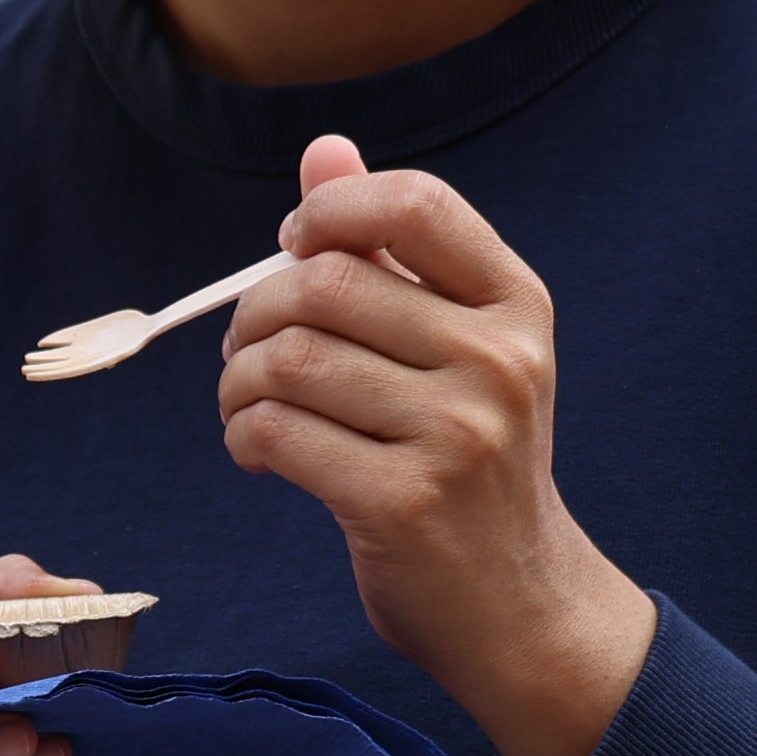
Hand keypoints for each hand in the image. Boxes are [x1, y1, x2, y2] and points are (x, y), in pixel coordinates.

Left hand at [216, 136, 657, 755]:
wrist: (518, 606)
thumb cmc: (468, 463)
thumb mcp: (456, 347)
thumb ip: (390, 250)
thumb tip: (324, 149)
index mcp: (516, 306)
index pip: (414, 203)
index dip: (331, 208)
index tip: (297, 247)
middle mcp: (499, 362)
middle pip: (325, 281)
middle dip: (256, 311)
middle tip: (250, 351)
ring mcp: (457, 434)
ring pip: (289, 357)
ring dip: (238, 380)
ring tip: (249, 405)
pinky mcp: (403, 503)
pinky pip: (276, 432)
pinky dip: (245, 436)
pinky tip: (260, 453)